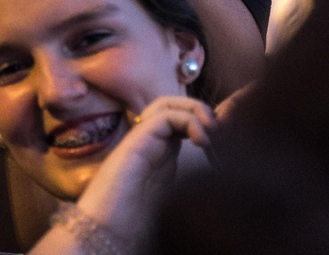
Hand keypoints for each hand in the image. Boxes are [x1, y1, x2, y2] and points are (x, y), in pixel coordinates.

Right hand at [74, 96, 214, 242]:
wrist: (110, 225)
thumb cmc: (137, 216)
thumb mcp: (173, 195)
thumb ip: (186, 179)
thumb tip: (215, 175)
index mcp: (156, 153)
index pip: (177, 120)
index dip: (199, 121)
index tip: (218, 140)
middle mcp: (148, 141)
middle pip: (170, 104)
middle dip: (198, 109)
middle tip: (216, 129)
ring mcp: (141, 138)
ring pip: (165, 103)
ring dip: (193, 109)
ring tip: (210, 129)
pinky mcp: (138, 139)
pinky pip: (164, 115)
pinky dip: (188, 120)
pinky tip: (200, 140)